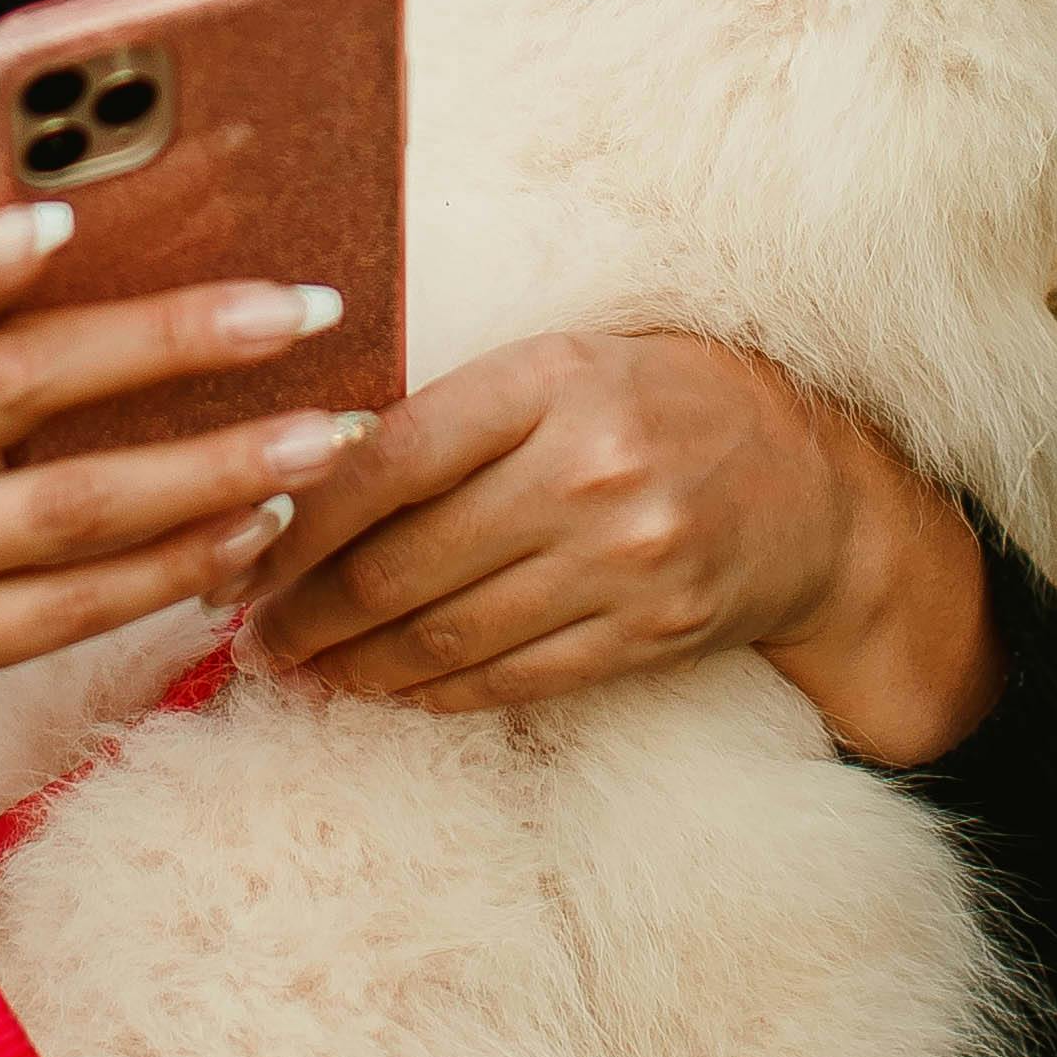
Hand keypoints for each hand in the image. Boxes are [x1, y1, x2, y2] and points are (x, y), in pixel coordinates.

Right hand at [0, 204, 372, 805]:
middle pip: (23, 391)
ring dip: (213, 467)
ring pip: (78, 509)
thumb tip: (87, 250)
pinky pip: (82, 608)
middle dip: (168, 341)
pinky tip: (257, 526)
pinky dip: (178, 565)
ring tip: (316, 432)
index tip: (61, 218)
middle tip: (291, 308)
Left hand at [245, 329, 1003, 763]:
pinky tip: (383, 688)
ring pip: (448, 635)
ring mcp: (623, 562)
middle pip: (407, 562)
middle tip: (250, 629)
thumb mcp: (565, 363)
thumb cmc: (663, 402)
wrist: (812, 485)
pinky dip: (432, 693)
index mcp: (553, 380)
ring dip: (356, 662)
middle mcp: (588, 470)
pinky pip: (510, 679)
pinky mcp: (647, 635)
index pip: (392, 457)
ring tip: (299, 666)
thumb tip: (307, 469)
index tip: (244, 543)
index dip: (301, 515)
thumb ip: (457, 409)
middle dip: (309, 607)